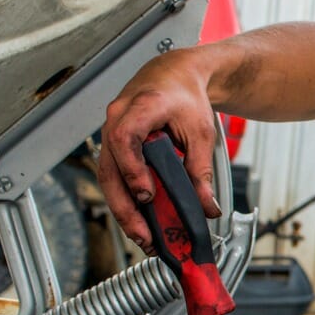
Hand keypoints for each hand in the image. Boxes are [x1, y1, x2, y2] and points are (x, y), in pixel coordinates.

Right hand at [98, 46, 223, 248]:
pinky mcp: (113, 146)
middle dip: (125, 207)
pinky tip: (140, 221)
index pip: (125, 139)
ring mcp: (110, 132)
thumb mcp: (201, 132)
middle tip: (145, 235)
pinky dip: (125, 200)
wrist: (174, 77)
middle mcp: (117, 119)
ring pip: (108, 178)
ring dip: (123, 210)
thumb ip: (201, 170)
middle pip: (110, 168)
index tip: (147, 194)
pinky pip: (114, 176)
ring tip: (143, 237)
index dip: (132, 169)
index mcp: (140, 107)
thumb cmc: (185, 96)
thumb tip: (206, 206)